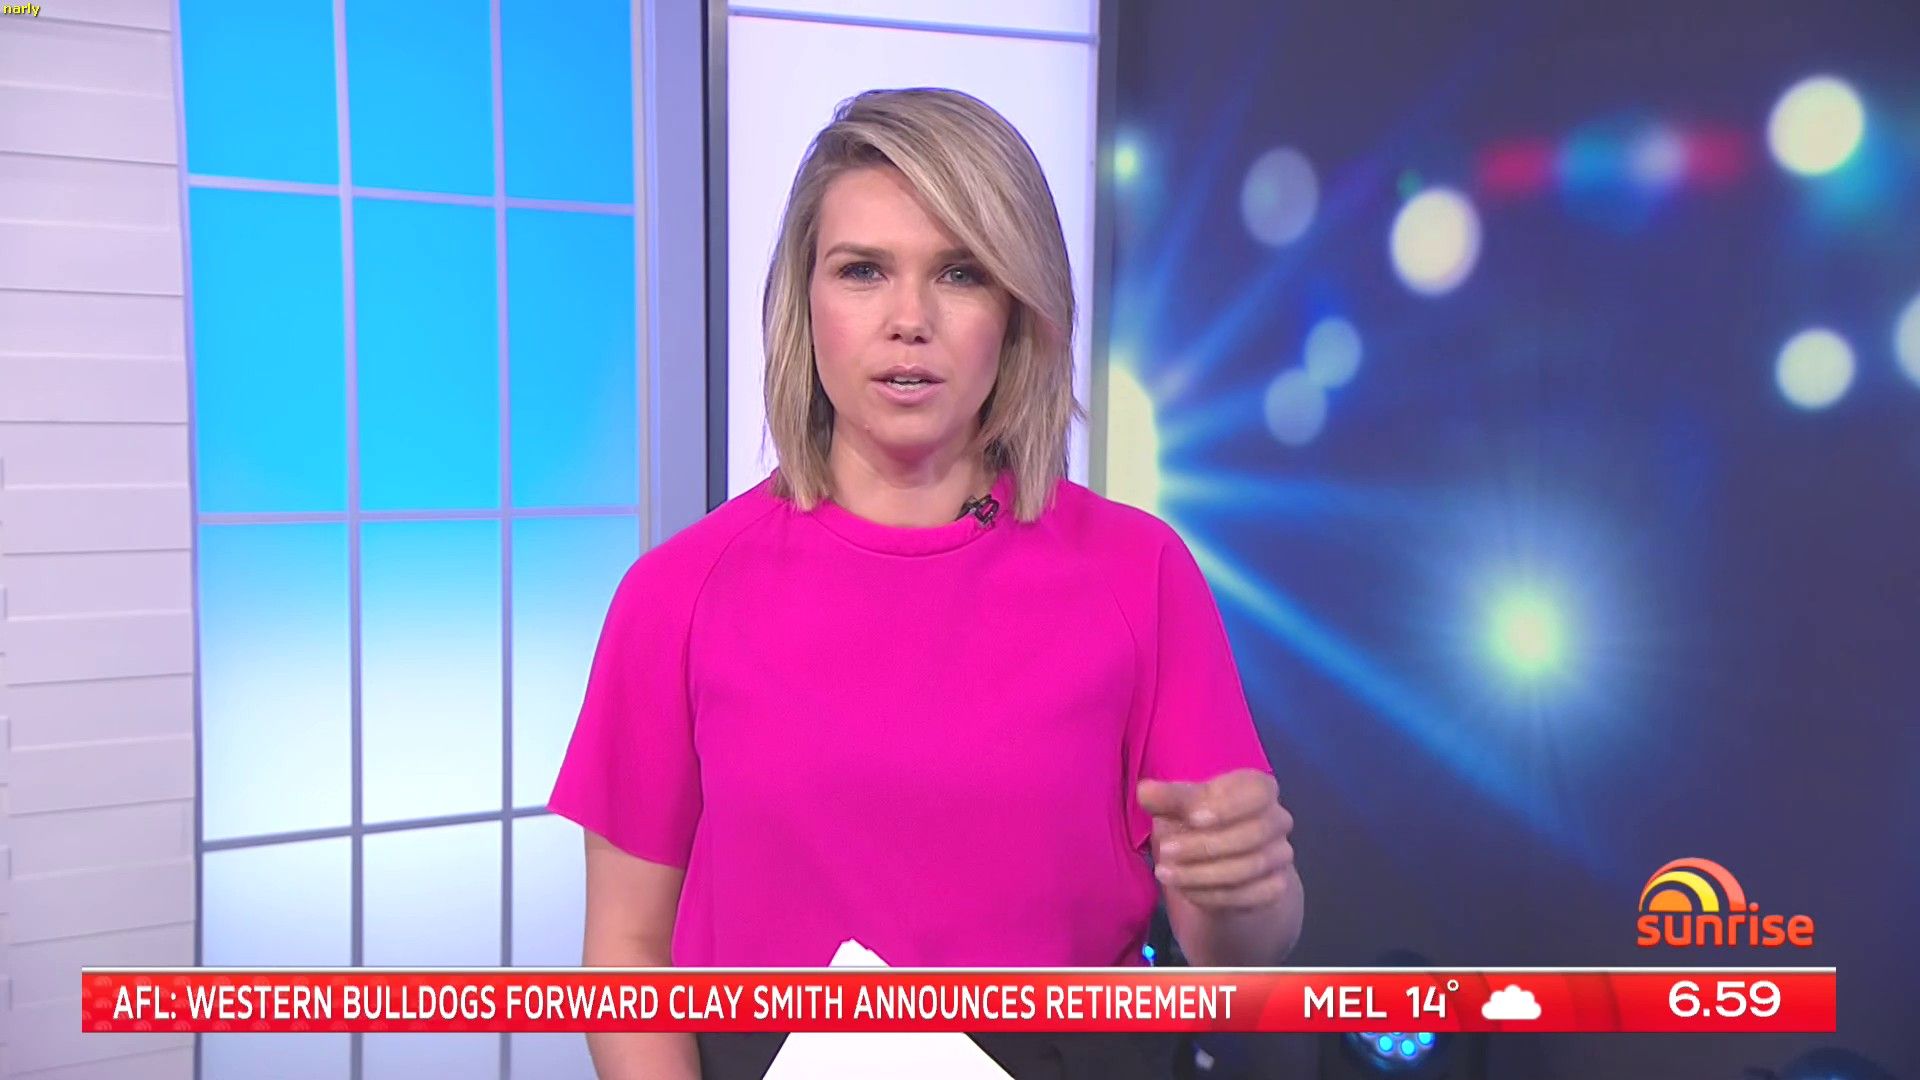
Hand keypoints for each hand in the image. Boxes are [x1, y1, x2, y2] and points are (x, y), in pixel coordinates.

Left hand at [1139, 769, 1294, 911]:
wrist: (1220, 859)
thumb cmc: (1200, 819)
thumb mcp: (1182, 804)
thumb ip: (1168, 798)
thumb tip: (1146, 791)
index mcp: (1260, 789)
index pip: (1257, 792)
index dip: (1227, 806)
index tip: (1192, 817)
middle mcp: (1278, 820)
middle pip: (1253, 834)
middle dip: (1205, 845)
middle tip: (1165, 851)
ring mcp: (1281, 856)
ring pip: (1249, 868)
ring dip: (1202, 874)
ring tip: (1165, 873)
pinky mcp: (1275, 887)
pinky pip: (1249, 895)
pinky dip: (1213, 895)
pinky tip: (1185, 890)